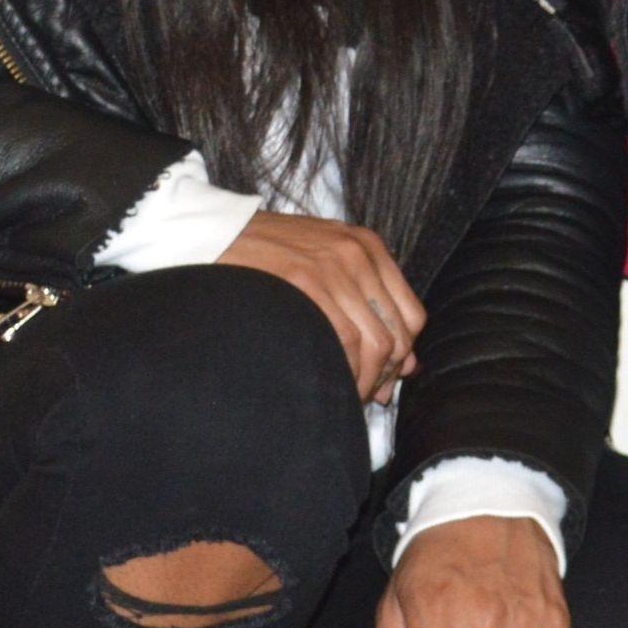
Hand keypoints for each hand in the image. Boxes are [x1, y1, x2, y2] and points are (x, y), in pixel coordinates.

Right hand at [218, 212, 424, 402]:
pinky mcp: (305, 281)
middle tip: (363, 395)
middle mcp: (359, 254)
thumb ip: (366, 305)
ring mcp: (333, 266)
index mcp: (368, 247)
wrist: (215, 232)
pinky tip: (330, 384)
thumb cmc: (268, 255)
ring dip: (364, 379)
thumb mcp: (326, 264)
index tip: (383, 378)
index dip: (402, 355)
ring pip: (375, 341)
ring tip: (344, 396)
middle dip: (384, 373)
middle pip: (397, 333)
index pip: (412, 315)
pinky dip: (345, 371)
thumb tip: (407, 365)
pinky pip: (345, 341)